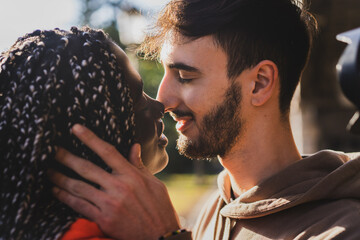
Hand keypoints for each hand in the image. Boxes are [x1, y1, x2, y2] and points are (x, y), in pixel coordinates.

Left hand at [49, 124, 179, 239]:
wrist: (161, 236)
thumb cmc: (159, 208)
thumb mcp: (154, 183)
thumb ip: (139, 166)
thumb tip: (134, 146)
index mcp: (132, 175)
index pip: (107, 152)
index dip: (90, 138)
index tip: (76, 128)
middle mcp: (119, 187)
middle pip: (87, 168)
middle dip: (67, 158)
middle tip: (53, 150)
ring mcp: (110, 204)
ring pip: (79, 187)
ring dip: (61, 178)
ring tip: (49, 171)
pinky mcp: (104, 219)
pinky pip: (80, 206)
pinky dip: (66, 198)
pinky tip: (56, 191)